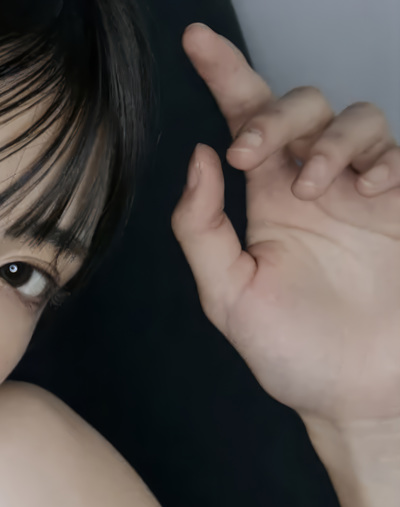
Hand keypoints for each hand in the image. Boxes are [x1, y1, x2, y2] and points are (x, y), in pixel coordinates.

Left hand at [172, 22, 399, 433]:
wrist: (356, 395)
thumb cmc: (294, 354)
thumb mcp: (229, 298)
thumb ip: (202, 231)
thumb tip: (197, 160)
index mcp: (267, 202)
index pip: (245, 121)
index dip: (224, 75)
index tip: (197, 41)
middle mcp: (315, 187)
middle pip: (301, 106)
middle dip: (274, 115)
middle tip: (250, 154)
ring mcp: (364, 192)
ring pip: (355, 118)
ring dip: (327, 141)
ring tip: (313, 188)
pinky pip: (399, 154)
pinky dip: (383, 160)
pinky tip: (369, 190)